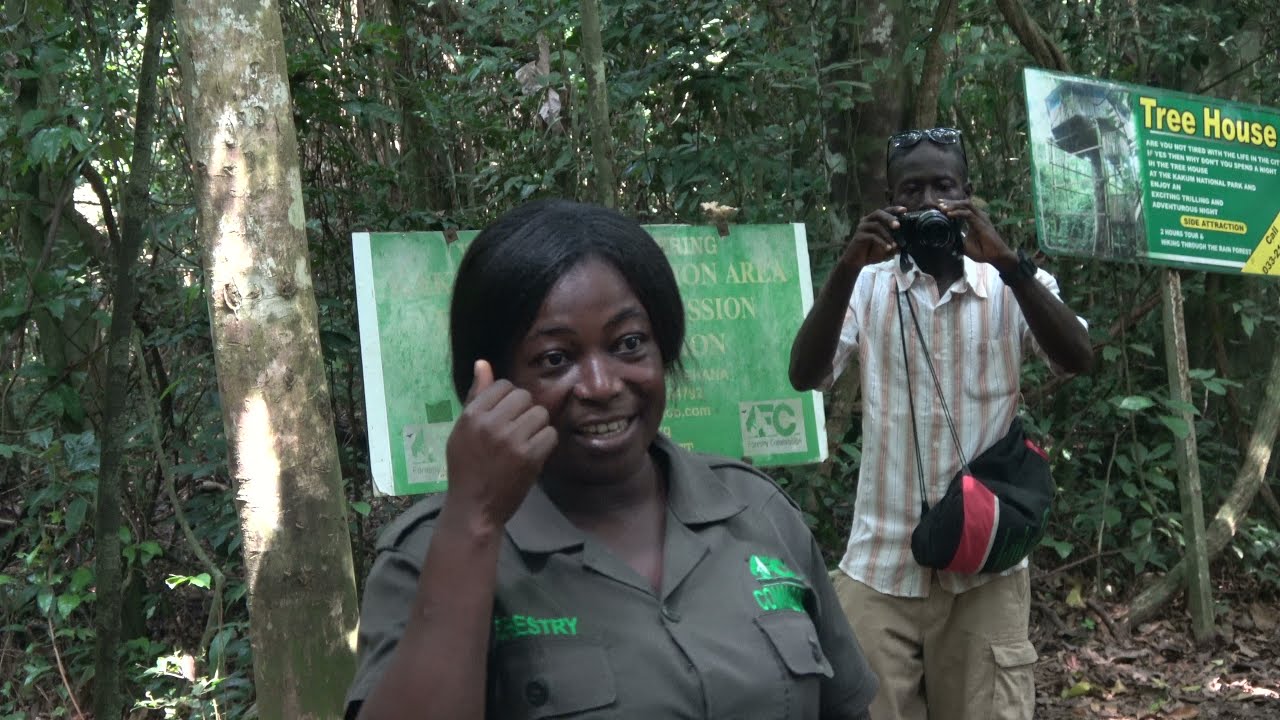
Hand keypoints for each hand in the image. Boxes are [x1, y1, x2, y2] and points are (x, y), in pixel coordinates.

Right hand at [443, 360, 557, 532]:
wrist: (474, 507)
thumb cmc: (466, 467)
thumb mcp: (462, 430)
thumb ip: (476, 396)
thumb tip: (483, 363)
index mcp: (472, 415)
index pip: (503, 386)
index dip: (507, 401)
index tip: (504, 418)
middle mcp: (491, 424)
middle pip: (524, 397)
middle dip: (524, 412)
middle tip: (515, 432)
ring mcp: (512, 440)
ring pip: (540, 414)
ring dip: (536, 427)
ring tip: (523, 443)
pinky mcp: (530, 457)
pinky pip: (550, 434)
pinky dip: (545, 444)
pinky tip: (532, 454)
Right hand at [839, 206, 905, 268]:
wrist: (856, 261)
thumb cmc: (871, 252)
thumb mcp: (886, 247)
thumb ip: (894, 243)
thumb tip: (906, 242)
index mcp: (874, 220)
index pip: (885, 211)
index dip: (894, 209)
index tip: (904, 210)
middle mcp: (867, 220)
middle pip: (878, 213)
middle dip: (889, 218)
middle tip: (898, 225)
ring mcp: (862, 228)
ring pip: (876, 225)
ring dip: (887, 235)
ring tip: (895, 245)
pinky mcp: (859, 236)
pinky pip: (872, 236)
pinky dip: (882, 242)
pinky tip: (888, 249)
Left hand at [937, 199, 1017, 270]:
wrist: (995, 257)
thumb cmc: (983, 251)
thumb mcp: (964, 245)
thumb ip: (957, 240)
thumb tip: (944, 240)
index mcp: (974, 219)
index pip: (962, 208)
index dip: (951, 205)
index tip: (939, 206)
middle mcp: (978, 216)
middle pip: (963, 203)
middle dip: (950, 202)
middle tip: (938, 204)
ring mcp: (981, 219)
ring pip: (966, 205)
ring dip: (953, 205)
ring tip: (942, 208)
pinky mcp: (982, 224)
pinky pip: (968, 214)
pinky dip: (958, 213)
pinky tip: (949, 215)